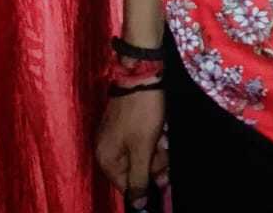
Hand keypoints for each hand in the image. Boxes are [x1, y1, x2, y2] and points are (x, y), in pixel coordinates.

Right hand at [94, 89, 167, 209]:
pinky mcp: (125, 122)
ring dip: (155, 149)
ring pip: (140, 153)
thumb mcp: (142, 149)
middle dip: (154, 163)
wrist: (141, 73)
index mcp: (106, 158)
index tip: (165, 179)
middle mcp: (107, 149)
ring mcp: (116, 134)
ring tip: (163, 136)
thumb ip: (139, 179)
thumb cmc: (141, 112)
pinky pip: (140, 139)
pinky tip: (160, 128)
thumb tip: (136, 206)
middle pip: (134, 169)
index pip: (126, 186)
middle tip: (166, 152)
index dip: (146, 184)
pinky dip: (152, 137)